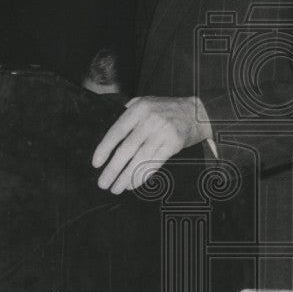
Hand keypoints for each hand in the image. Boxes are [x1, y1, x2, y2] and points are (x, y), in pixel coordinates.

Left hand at [92, 96, 210, 193]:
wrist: (196, 112)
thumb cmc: (166, 109)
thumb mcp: (146, 102)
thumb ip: (127, 113)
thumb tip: (109, 136)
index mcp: (138, 109)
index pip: (116, 132)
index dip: (104, 149)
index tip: (96, 164)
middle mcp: (149, 120)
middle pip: (126, 149)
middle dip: (113, 169)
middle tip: (103, 183)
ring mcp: (163, 132)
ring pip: (140, 159)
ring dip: (126, 177)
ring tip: (116, 188)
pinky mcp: (174, 143)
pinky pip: (155, 163)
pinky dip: (143, 175)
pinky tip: (133, 184)